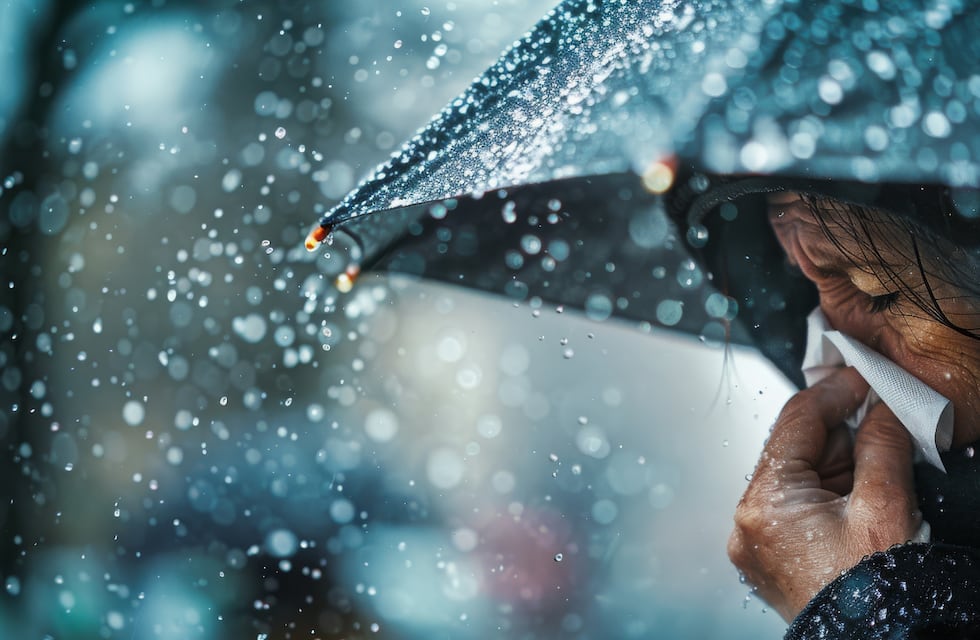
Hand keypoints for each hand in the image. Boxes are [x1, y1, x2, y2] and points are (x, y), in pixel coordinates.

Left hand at [727, 366, 921, 620]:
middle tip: (877, 418)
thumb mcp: (885, 507)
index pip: (794, 424)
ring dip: (834, 463)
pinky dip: (824, 491)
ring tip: (874, 467)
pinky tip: (855, 493)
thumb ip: (880, 446)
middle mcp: (747, 523)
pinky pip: (792, 506)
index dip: (831, 394)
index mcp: (765, 505)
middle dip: (837, 433)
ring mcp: (753, 542)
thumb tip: (879, 408)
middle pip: (792, 449)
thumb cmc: (875, 592)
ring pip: (793, 477)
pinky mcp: (768, 557)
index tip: (859, 378)